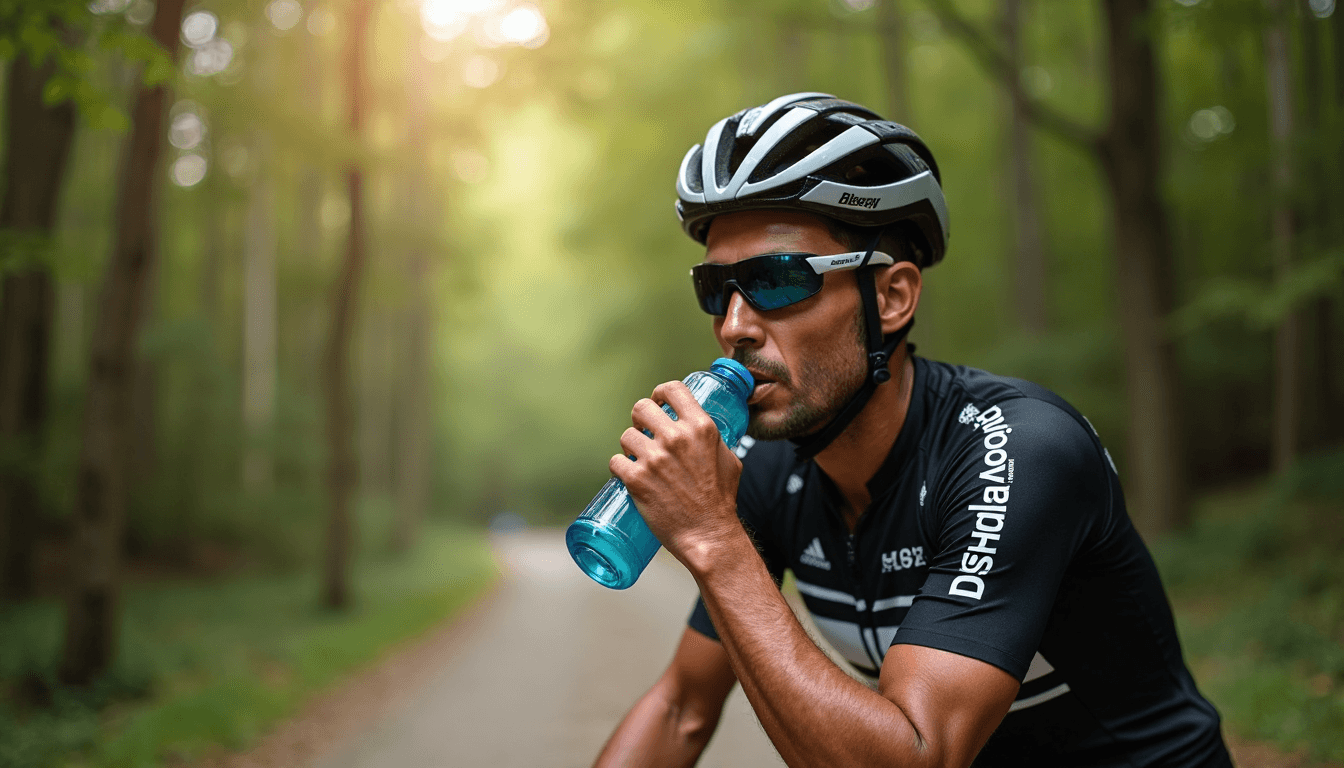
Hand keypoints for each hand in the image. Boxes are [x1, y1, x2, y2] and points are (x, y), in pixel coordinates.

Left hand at [609, 381, 744, 571]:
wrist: (708, 534)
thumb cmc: (720, 500)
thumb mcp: (728, 459)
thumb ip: (713, 439)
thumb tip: (701, 429)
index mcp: (701, 428)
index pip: (672, 389)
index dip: (660, 394)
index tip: (657, 403)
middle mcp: (676, 438)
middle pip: (642, 407)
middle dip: (640, 420)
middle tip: (644, 434)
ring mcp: (654, 458)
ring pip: (626, 436)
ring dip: (630, 447)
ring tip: (639, 460)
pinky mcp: (636, 479)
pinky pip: (616, 461)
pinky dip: (619, 468)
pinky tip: (627, 474)